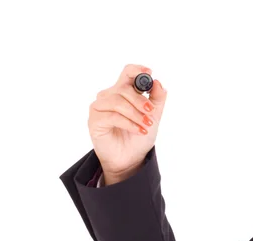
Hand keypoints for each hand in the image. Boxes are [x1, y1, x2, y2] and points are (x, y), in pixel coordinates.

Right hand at [87, 64, 167, 182]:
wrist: (131, 158)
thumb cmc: (139, 136)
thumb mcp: (153, 116)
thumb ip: (157, 99)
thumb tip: (158, 82)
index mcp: (123, 92)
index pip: (127, 73)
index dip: (137, 70)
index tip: (149, 72)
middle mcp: (109, 96)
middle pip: (124, 88)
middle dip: (141, 101)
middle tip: (152, 114)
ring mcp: (99, 107)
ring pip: (118, 102)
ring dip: (136, 115)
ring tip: (146, 126)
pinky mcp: (95, 120)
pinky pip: (112, 116)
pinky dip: (129, 123)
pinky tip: (139, 131)